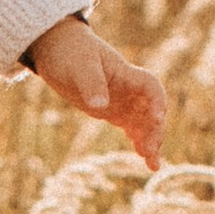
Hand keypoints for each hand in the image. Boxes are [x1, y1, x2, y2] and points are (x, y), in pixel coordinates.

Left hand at [27, 17, 165, 169]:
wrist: (57, 48)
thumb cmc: (69, 52)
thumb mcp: (78, 67)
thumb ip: (91, 85)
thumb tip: (100, 106)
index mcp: (124, 74)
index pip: (150, 87)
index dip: (157, 103)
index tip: (158, 119)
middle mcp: (128, 88)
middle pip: (151, 110)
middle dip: (155, 131)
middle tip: (151, 153)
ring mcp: (121, 100)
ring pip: (143, 122)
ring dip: (150, 141)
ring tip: (153, 165)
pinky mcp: (112, 110)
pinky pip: (131, 126)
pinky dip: (138, 140)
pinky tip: (143, 156)